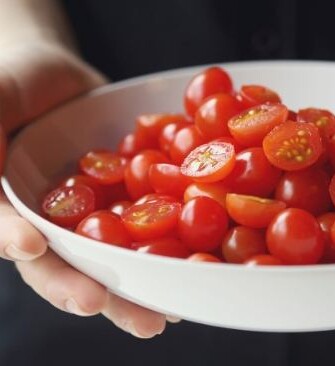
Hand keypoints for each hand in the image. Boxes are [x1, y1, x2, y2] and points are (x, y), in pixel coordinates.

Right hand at [0, 42, 168, 337]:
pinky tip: (197, 263)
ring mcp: (92, 215)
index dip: (12, 240)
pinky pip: (149, 219)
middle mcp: (51, 224)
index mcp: (6, 208)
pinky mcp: (127, 198)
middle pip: (67, 265)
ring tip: (169, 315)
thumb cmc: (5, 82)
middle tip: (133, 320)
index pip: (4, 229)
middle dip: (95, 292)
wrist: (50, 73)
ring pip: (113, 256)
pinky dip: (172, 242)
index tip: (32, 245)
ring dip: (140, 287)